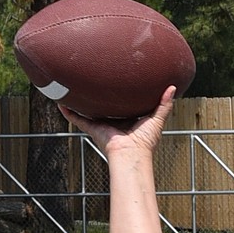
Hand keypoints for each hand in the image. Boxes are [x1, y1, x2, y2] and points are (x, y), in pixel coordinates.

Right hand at [58, 84, 176, 156]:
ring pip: (89, 110)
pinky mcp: (93, 128)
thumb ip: (164, 104)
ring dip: (81, 101)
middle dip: (99, 96)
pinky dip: (69, 112)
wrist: (131, 153)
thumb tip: (172, 88)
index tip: (118, 82)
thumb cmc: (145, 141)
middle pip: (104, 106)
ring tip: (73, 87)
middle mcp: (114, 121)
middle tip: (94, 79)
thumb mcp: (157, 119)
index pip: (123, 104)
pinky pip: (77, 119)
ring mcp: (102, 124)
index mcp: (128, 119)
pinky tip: (61, 102)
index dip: (120, 94)